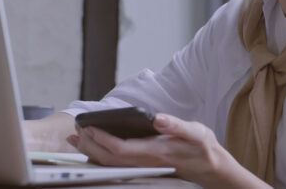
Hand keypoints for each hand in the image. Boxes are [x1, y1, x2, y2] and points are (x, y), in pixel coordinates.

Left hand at [66, 113, 268, 188]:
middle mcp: (145, 162)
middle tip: (76, 130)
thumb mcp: (197, 132)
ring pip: (110, 163)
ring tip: (75, 138)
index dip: (103, 140)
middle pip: (110, 158)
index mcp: (155, 152)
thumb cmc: (202, 147)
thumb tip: (159, 118)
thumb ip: (177, 125)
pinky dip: (99, 155)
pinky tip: (90, 147)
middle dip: (90, 145)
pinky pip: (114, 163)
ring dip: (91, 152)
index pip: (122, 149)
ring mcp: (142, 166)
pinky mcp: (141, 165)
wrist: (209, 167)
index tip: (89, 128)